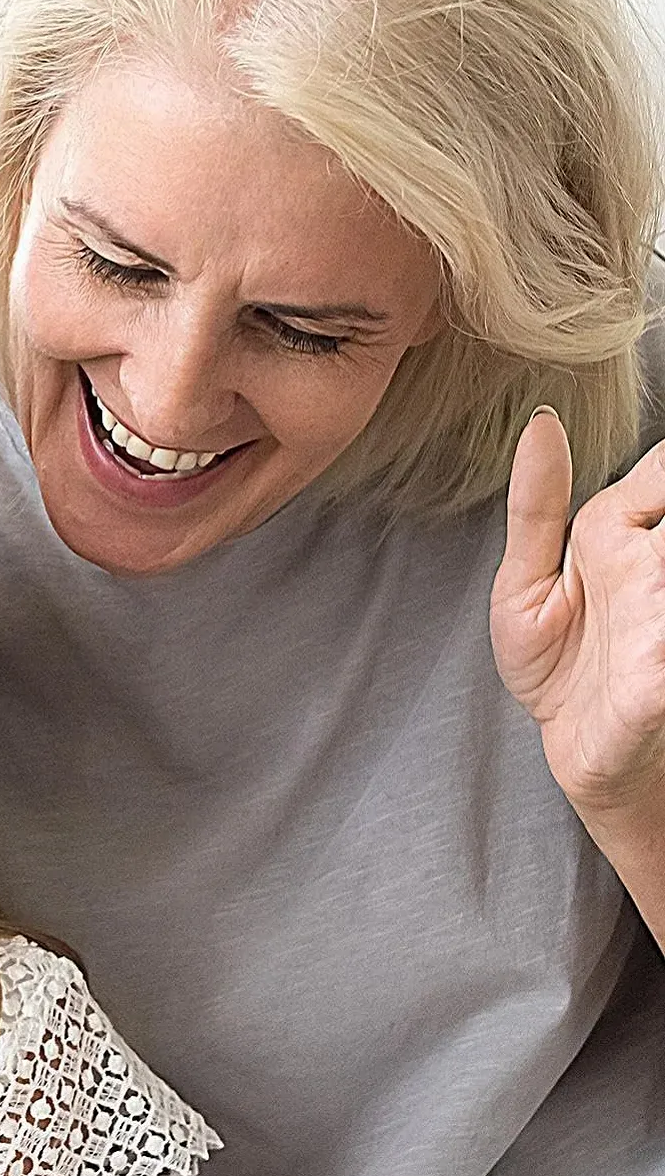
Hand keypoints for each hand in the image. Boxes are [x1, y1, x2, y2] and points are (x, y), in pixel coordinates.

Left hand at [492, 407, 664, 818]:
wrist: (577, 751)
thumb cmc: (558, 663)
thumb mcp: (525, 579)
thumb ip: (534, 504)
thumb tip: (543, 424)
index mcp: (617, 536)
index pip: (660, 472)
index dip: (662, 470)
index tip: (625, 505)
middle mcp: (655, 570)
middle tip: (633, 551)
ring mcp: (661, 623)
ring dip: (660, 564)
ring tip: (640, 578)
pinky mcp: (659, 681)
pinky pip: (660, 657)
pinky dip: (655, 638)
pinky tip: (642, 630)